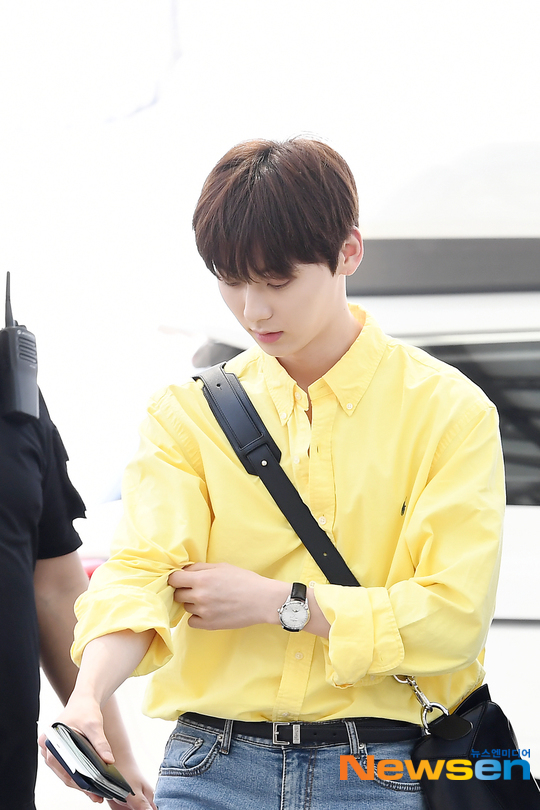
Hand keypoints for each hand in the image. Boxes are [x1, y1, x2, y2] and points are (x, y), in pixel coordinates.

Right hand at [38, 694, 156, 809]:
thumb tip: (108, 761)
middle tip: (96, 795)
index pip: (62, 766)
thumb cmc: (85, 708)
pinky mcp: (61, 752)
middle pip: (63, 772)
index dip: (76, 780)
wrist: (84, 699)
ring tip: (95, 794)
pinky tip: (91, 784)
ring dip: (79, 784)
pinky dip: (78, 776)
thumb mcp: (94, 724)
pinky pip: (68, 768)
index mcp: (50, 740)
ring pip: (65, 773)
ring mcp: (53, 751)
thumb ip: (100, 742)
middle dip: (80, 786)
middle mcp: (47, 747)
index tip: (90, 789)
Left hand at [168, 562, 289, 629]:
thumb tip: (184, 570)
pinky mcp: (209, 625)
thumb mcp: (222, 566)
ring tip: (209, 600)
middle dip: (184, 591)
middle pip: (177, 595)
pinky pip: (191, 622)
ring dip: (193, 603)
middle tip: (197, 589)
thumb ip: (200, 568)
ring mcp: (203, 612)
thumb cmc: (244, 580)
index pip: (173, 579)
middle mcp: (199, 596)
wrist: (262, 600)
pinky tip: (209, 611)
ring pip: (185, 608)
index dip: (176, 578)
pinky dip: (197, 617)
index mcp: (201, 579)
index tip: (181, 579)